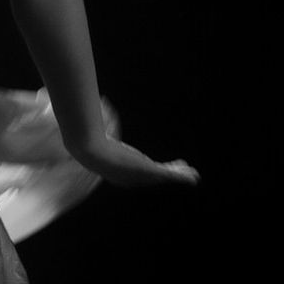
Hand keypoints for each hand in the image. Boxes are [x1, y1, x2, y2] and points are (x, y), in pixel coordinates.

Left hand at [69, 133, 199, 188]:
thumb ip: (96, 120)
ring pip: (165, 177)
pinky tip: (193, 177)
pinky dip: (183, 178)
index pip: (138, 174)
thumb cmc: (89, 139)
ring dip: (178, 176)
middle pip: (154, 178)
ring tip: (192, 175)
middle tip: (179, 170)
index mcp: (119, 174)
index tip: (160, 168)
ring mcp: (141, 177)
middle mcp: (131, 179)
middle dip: (168, 174)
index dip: (150, 171)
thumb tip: (91, 103)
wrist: (91, 149)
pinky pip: (171, 176)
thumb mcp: (97, 129)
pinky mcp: (150, 172)